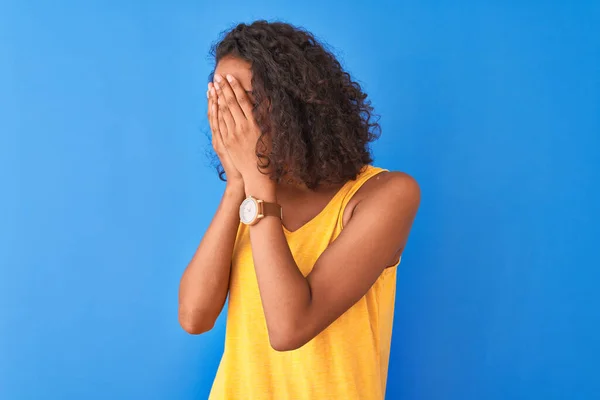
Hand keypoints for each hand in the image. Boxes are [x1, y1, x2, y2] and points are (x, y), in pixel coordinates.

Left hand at [213, 74, 273, 191]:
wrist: (256, 174)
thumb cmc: (268, 154)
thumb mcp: (270, 134)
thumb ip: (265, 117)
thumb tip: (265, 101)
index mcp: (254, 124)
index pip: (243, 101)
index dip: (236, 88)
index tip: (230, 77)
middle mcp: (242, 128)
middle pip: (230, 103)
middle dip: (224, 88)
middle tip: (218, 76)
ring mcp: (232, 135)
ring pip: (222, 112)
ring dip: (217, 97)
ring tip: (213, 85)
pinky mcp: (226, 141)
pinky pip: (219, 123)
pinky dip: (215, 111)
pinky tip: (213, 103)